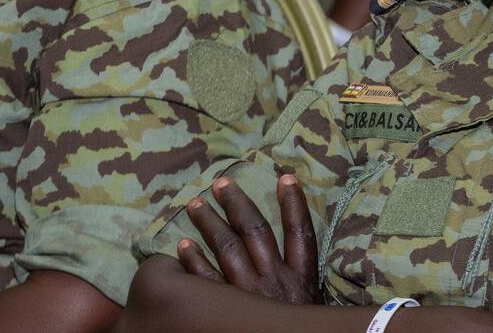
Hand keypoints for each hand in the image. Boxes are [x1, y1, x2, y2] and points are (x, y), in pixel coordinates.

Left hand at [178, 174, 322, 304]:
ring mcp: (248, 295)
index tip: (286, 176)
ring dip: (211, 225)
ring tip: (196, 205)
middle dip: (239, 204)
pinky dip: (194, 263)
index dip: (294, 203)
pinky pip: (206, 283)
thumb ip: (302, 286)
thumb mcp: (310, 309)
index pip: (301, 232)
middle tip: (221, 183)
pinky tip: (182, 248)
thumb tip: (299, 262)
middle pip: (256, 232)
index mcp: (300, 279)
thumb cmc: (302, 332)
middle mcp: (275, 281)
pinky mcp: (225, 313)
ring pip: (229, 249)